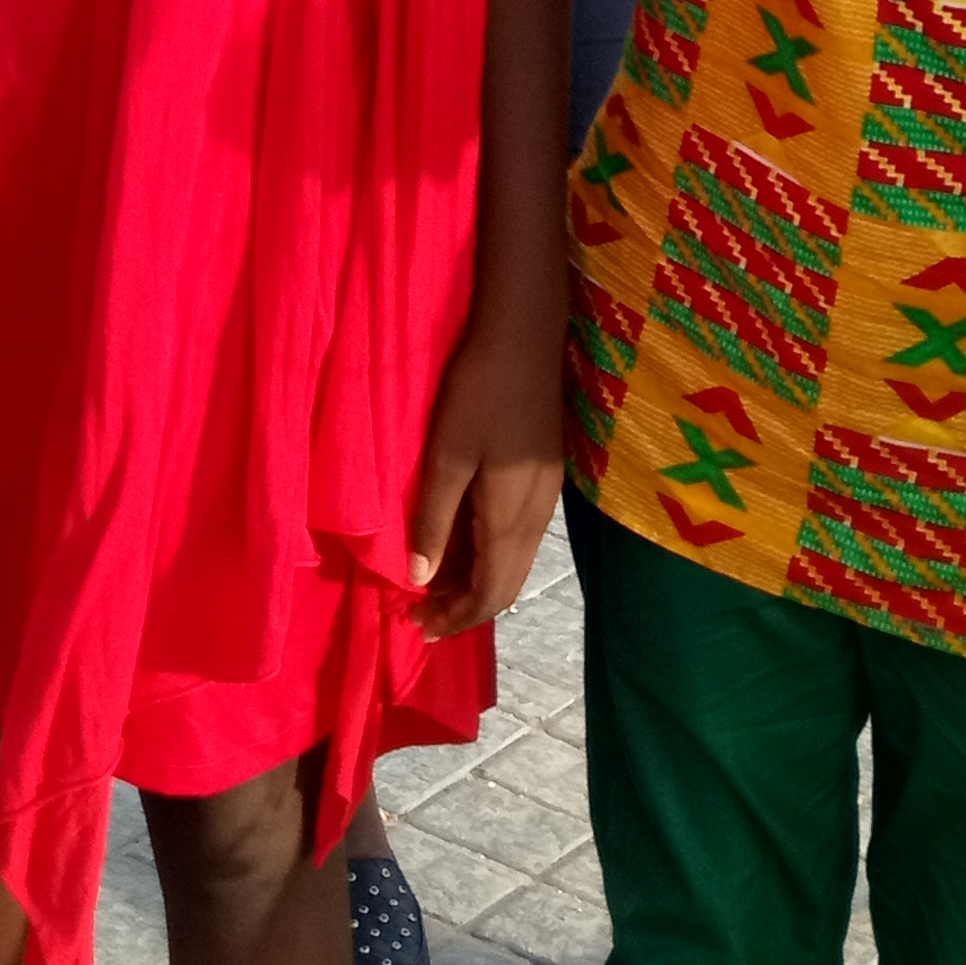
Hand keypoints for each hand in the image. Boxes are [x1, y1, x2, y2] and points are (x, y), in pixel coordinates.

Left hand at [405, 291, 564, 637]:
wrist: (527, 337)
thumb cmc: (479, 392)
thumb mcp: (447, 456)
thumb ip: (435, 520)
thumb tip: (419, 580)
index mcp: (511, 518)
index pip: (490, 594)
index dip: (456, 618)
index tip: (418, 627)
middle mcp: (537, 517)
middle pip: (507, 584)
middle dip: (466, 606)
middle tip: (422, 613)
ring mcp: (547, 495)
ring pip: (516, 560)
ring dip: (478, 579)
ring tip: (435, 580)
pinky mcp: (546, 474)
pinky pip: (520, 534)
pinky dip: (490, 551)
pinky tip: (464, 537)